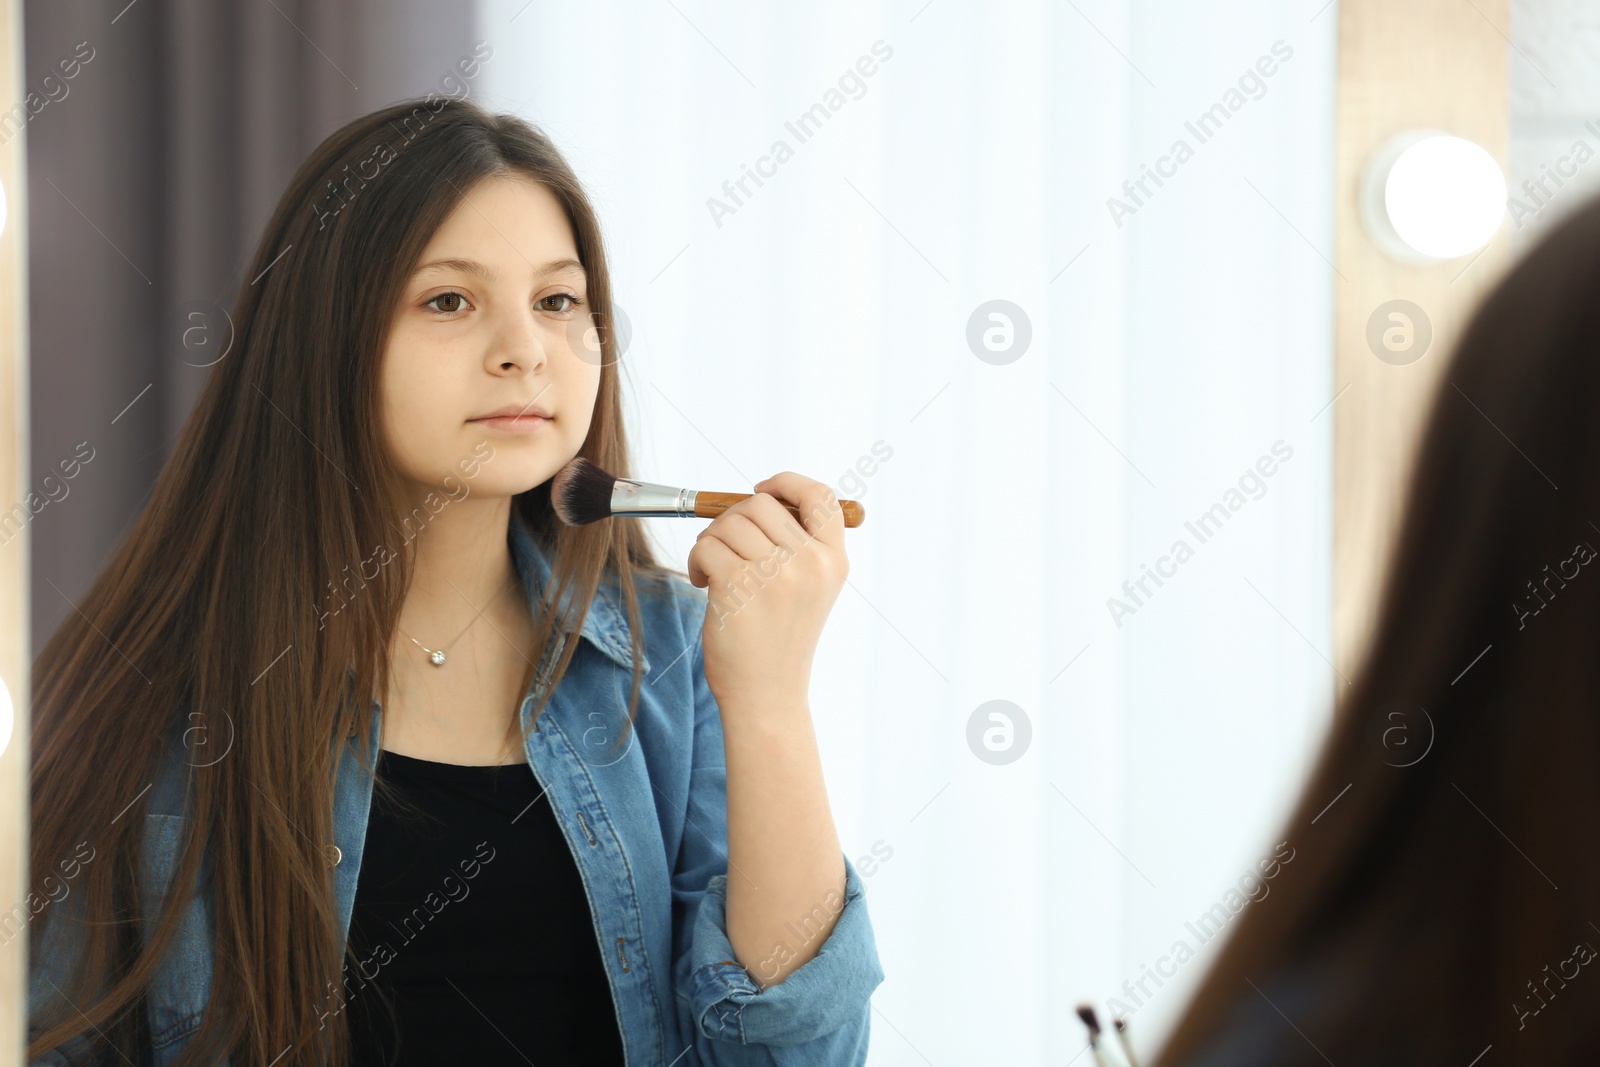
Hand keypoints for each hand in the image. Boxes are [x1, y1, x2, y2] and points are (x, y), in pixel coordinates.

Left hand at [685, 471, 847, 709]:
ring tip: (713, 573)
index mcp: (833, 561)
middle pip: (762, 504)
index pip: (821, 496)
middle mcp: (811, 563)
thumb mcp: (809, 590)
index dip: (787, 483)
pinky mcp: (739, 586)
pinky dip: (696, 561)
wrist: (767, 696)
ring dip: (711, 542)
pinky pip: (706, 546)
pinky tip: (703, 584)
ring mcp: (777, 575)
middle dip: (733, 521)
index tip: (762, 489)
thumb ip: (796, 546)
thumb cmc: (778, 642)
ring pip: (730, 523)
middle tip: (724, 551)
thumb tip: (758, 498)